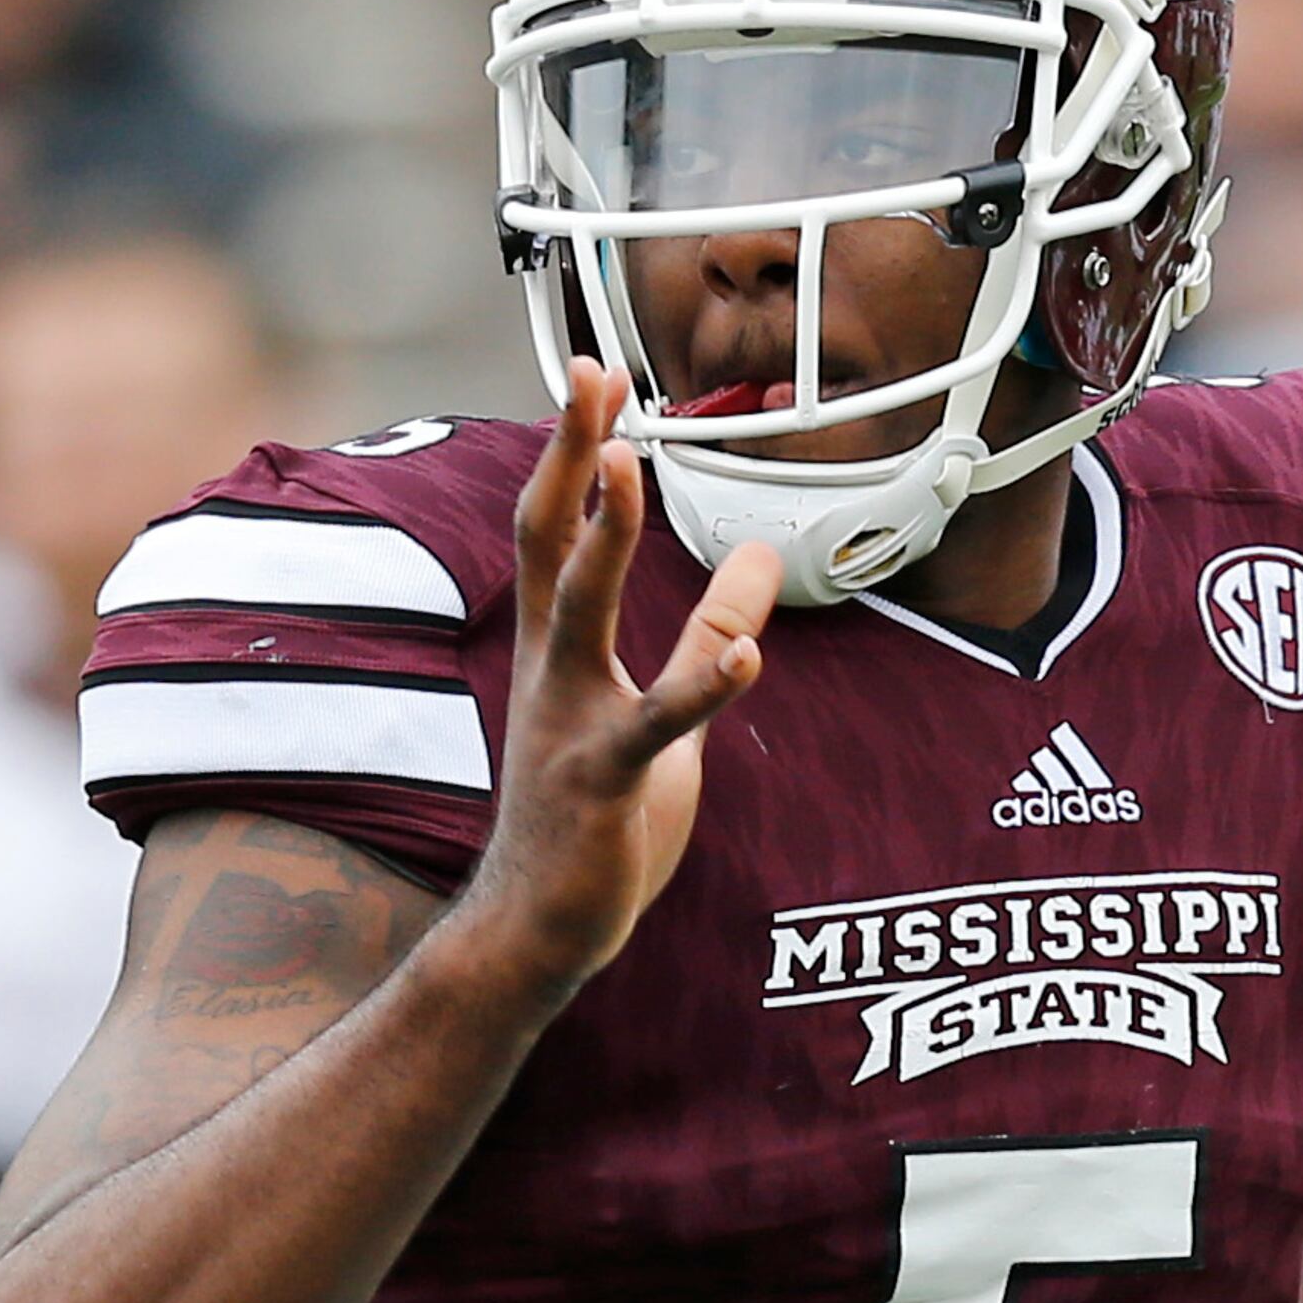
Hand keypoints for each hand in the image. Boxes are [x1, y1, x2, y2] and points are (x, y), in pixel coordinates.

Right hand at [442, 360, 779, 1012]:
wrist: (535, 931)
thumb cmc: (595, 821)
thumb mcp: (664, 714)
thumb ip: (713, 633)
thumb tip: (767, 556)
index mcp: (559, 647)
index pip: (558, 526)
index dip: (574, 447)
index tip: (593, 371)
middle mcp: (551, 668)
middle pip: (550, 539)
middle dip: (569, 454)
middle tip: (588, 373)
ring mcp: (570, 722)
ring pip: (580, 612)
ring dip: (602, 537)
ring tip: (626, 464)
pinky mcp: (604, 783)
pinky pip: (653, 728)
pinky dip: (699, 688)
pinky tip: (747, 661)